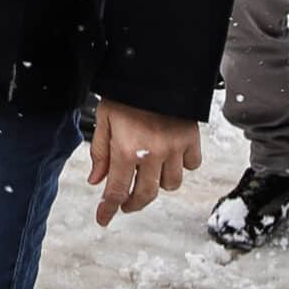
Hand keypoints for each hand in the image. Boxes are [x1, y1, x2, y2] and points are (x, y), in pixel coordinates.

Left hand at [87, 99, 202, 226]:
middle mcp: (152, 154)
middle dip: (132, 203)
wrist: (153, 69)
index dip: (108, 209)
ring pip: (170, 184)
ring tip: (147, 172)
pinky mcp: (191, 139)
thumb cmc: (124, 93)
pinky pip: (191, 166)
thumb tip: (97, 181)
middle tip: (125, 202)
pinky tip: (170, 158)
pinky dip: (181, 166)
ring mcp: (174, 148)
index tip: (103, 219)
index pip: (117, 191)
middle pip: (145, 195)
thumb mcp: (103, 119)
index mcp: (126, 149)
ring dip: (157, 184)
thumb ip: (100, 152)